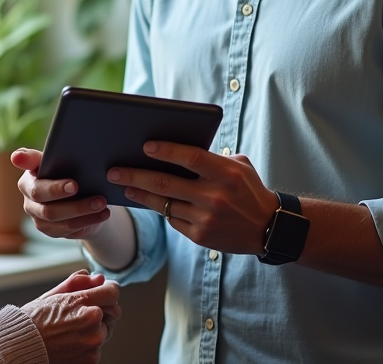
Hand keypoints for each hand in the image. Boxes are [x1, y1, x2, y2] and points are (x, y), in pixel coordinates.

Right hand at [13, 148, 112, 239]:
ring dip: (84, 212)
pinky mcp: (52, 231)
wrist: (72, 192)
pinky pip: (70, 230)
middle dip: (73, 203)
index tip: (75, 185)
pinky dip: (89, 221)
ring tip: (102, 203)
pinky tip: (103, 214)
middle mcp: (29, 203)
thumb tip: (16, 156)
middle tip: (99, 198)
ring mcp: (40, 219)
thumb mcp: (53, 159)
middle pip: (48, 208)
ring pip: (61, 221)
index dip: (54, 188)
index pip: (37, 187)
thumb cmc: (61, 169)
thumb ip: (43, 155)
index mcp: (27, 182)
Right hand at [22, 270, 120, 360]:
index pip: (113, 292)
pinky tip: (71, 342)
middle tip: (81, 312)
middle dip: (102, 309)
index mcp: (83, 303)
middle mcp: (92, 323)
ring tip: (73, 329)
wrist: (22, 347)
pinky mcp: (91, 359)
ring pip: (106, 330)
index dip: (108, 289)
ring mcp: (93, 343)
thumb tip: (99, 278)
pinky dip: (89, 344)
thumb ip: (78, 282)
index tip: (102, 291)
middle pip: (114, 311)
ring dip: (96, 328)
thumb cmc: (34, 320)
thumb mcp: (53, 295)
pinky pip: (98, 347)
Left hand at [108, 142, 279, 254]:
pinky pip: (172, 219)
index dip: (166, 151)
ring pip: (163, 204)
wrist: (268, 228)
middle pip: (166, 183)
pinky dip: (159, 209)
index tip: (145, 146)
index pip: (191, 158)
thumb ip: (211, 158)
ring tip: (122, 186)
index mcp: (226, 173)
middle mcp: (215, 196)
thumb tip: (174, 151)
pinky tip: (147, 200)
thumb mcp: (238, 166)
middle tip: (113, 170)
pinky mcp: (200, 236)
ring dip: (139, 194)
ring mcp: (206, 218)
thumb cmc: (249, 189)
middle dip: (135, 176)